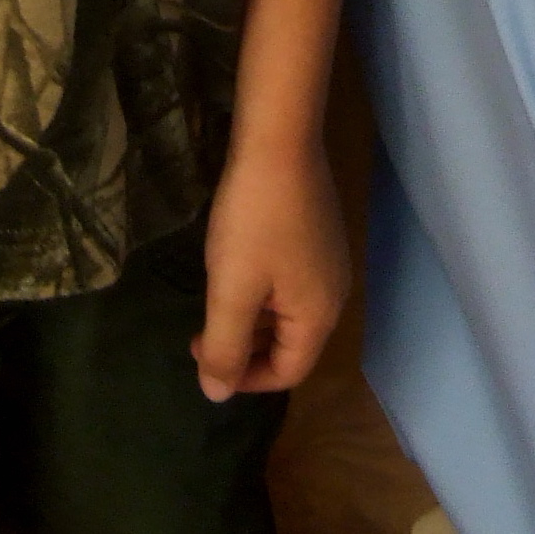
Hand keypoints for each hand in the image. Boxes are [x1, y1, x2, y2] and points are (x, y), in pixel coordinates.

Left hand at [192, 140, 349, 401]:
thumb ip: (225, 347)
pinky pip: (290, 282)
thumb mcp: (232, 289)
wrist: (279, 139)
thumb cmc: (254, 219)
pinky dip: (261, 290)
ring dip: (251, 318)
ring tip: (214, 301)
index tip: (204, 358)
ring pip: (288, 312)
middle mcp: (334, 292)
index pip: (288, 372)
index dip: (245, 379)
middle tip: (201, 332)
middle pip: (291, 344)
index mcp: (319, 315)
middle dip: (244, 347)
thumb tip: (217, 395)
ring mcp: (329, 259)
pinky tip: (236, 266)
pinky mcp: (317, 233)